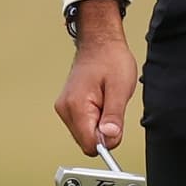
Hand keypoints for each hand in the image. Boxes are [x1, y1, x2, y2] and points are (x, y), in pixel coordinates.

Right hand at [54, 0, 138, 156]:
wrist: (100, 41)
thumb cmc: (110, 58)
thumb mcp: (120, 88)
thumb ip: (114, 117)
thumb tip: (110, 139)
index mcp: (76, 106)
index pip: (89, 144)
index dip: (107, 140)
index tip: (115, 126)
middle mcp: (65, 109)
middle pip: (86, 141)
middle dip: (103, 131)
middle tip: (111, 107)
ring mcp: (65, 108)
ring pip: (85, 134)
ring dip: (99, 124)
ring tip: (106, 101)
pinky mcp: (68, 106)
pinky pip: (84, 124)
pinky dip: (95, 118)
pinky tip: (100, 101)